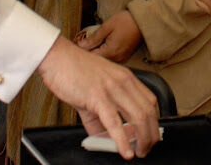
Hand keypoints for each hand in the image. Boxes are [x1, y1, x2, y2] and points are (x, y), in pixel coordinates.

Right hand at [37, 35, 159, 159]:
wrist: (57, 57)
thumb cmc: (74, 70)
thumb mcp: (95, 90)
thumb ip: (101, 115)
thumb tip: (106, 138)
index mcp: (125, 77)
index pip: (149, 101)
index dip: (153, 121)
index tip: (150, 134)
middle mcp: (122, 81)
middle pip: (148, 112)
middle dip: (151, 135)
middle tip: (146, 149)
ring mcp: (111, 89)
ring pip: (138, 118)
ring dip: (142, 140)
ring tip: (138, 153)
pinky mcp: (97, 97)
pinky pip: (114, 123)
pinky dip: (122, 141)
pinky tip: (125, 152)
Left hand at [77, 11, 142, 62]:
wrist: (144, 22)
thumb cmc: (126, 21)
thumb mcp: (107, 26)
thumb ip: (94, 38)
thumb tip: (81, 45)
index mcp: (111, 52)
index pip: (91, 58)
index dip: (82, 52)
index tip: (75, 46)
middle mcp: (117, 59)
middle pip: (97, 62)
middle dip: (88, 54)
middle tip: (80, 45)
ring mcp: (122, 60)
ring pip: (104, 61)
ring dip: (96, 54)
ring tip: (89, 45)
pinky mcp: (124, 57)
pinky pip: (111, 60)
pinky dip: (104, 54)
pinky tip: (100, 47)